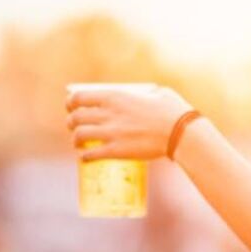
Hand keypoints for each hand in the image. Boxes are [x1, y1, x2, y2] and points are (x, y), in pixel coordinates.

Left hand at [65, 85, 193, 160]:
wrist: (179, 133)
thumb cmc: (172, 111)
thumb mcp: (155, 93)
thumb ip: (142, 94)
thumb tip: (143, 96)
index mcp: (114, 97)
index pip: (79, 97)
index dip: (70, 103)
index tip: (71, 107)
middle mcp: (107, 114)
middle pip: (75, 117)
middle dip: (71, 122)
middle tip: (74, 126)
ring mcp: (110, 133)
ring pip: (79, 136)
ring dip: (75, 140)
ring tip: (78, 143)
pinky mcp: (116, 151)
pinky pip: (90, 154)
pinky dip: (84, 157)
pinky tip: (85, 158)